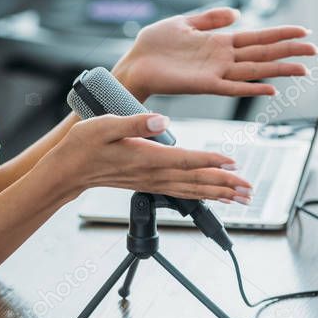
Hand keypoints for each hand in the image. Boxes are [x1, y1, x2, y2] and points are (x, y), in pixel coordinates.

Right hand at [53, 112, 252, 203]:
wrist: (68, 169)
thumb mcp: (105, 125)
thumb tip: (161, 120)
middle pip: (195, 181)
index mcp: (145, 158)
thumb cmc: (83, 146)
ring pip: (191, 189)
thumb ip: (135, 123)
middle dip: (224, 185)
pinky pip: (181, 191)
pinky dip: (200, 194)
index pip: (185, 160)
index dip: (210, 160)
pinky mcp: (148, 183)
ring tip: (240, 196)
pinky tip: (210, 194)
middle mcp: (152, 174)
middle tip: (249, 189)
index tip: (232, 161)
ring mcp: (151, 181)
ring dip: (218, 192)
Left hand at [113, 8, 317, 102]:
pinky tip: (269, 89)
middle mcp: (221, 58)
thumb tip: (236, 13)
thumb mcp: (184, 23)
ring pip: (254, 71)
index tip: (303, 31)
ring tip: (303, 69)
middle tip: (315, 50)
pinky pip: (231, 88)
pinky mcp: (203, 85)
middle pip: (262, 54)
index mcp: (218, 42)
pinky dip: (250, 89)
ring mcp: (215, 72)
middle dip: (288, 51)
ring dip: (278, 70)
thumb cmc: (155, 45)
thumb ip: (210, 19)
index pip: (257, 37)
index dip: (280, 34)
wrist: (133, 62)